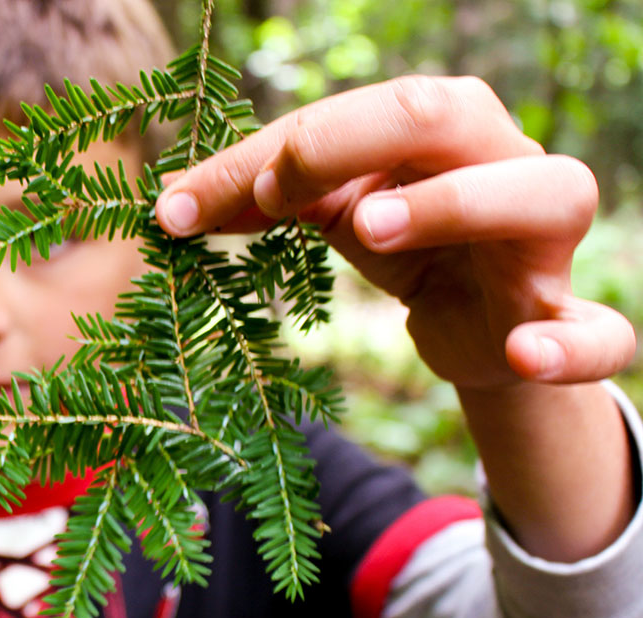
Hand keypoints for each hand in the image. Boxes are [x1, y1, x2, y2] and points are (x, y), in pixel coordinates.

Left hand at [155, 75, 635, 388]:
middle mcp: (500, 160)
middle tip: (275, 191)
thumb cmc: (406, 245)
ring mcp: (542, 241)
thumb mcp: (332, 212)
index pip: (352, 114)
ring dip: (455, 204)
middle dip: (352, 143)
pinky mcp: (562, 318)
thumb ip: (264, 197)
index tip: (192, 204)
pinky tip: (523, 354)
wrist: (478, 327)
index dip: (274, 151)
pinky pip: (600, 332)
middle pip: (445, 114)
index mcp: (438, 127)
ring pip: (543, 193)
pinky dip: (573, 343)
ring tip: (368, 227)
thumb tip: (168, 206)